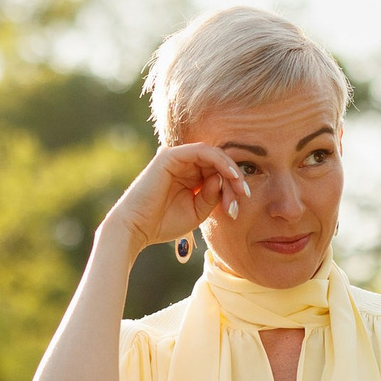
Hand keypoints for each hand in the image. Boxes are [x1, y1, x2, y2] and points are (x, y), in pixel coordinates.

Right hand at [100, 144, 251, 257]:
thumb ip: (212, 196)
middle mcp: (183, 164)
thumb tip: (222, 178)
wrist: (137, 228)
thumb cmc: (163, 223)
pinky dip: (219, 161)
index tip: (239, 205)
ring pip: (214, 155)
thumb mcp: (197, 212)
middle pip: (218, 163)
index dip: (233, 186)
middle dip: (234, 179)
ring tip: (239, 188)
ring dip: (230, 170)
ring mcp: (176, 158)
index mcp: (189, 176)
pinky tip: (230, 176)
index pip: (217, 173)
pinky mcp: (170, 156)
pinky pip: (202, 151)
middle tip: (243, 196)